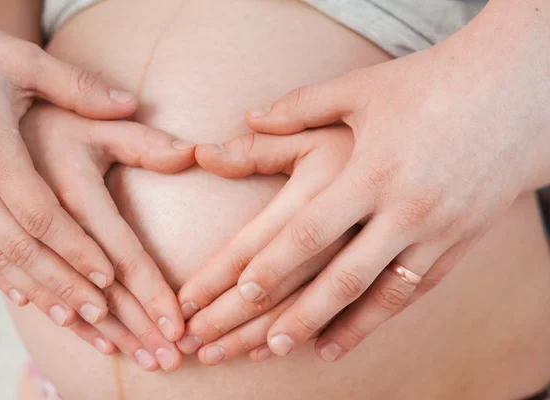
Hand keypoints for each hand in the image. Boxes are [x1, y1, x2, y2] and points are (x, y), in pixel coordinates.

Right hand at [0, 21, 138, 326]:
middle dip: (66, 285)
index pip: (41, 212)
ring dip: (40, 292)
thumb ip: (77, 86)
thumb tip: (132, 103)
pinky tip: (30, 300)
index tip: (108, 277)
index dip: (74, 248)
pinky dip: (6, 279)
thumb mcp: (21, 60)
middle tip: (104, 317)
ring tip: (76, 321)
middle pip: (23, 247)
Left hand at [180, 4, 549, 360]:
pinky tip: (362, 329)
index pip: (308, 231)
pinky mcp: (459, 239)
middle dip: (298, 315)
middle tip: (260, 346)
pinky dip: (386, 313)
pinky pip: (418, 287)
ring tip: (309, 353)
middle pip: (341, 277)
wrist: (514, 93)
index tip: (239, 294)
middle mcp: (402, 210)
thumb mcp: (361, 89)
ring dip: (344, 328)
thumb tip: (248, 116)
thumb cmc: (428, 85)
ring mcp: (435, 230)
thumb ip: (300, 106)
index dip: (271, 265)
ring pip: (383, 294)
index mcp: (369, 172)